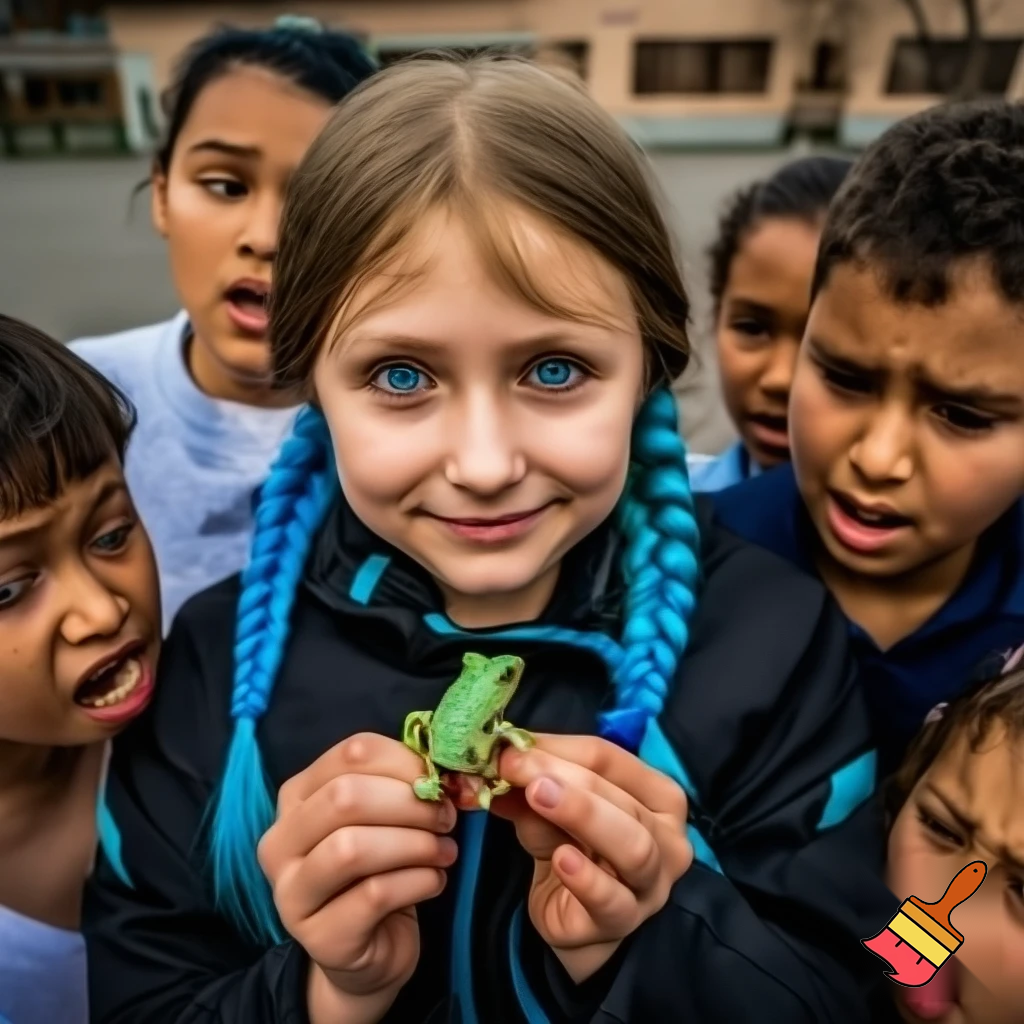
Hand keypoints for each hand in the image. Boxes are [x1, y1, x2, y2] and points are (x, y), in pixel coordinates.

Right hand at [257, 733, 457, 1020]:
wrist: (369, 951)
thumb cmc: (379, 870)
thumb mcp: (384, 819)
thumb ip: (403, 787)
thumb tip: (447, 774)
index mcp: (297, 796)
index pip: (352, 753)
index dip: (405, 762)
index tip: (439, 783)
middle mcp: (281, 841)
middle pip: (345, 797)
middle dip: (409, 804)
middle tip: (446, 819)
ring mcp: (292, 893)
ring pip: (352, 848)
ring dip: (415, 844)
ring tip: (444, 852)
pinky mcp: (320, 937)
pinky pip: (375, 895)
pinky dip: (419, 881)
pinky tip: (434, 882)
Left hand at [490, 734, 691, 983]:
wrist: (576, 921)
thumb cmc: (574, 852)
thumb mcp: (551, 812)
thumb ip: (532, 786)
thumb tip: (502, 758)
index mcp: (657, 796)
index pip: (609, 758)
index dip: (558, 748)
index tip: (512, 744)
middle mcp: (668, 838)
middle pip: (620, 798)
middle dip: (564, 777)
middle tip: (516, 765)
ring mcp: (653, 885)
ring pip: (632, 845)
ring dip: (583, 814)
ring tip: (538, 795)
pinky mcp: (624, 922)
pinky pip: (612, 901)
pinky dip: (587, 879)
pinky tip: (561, 859)